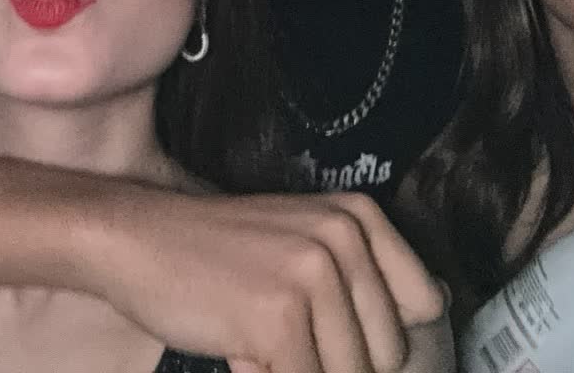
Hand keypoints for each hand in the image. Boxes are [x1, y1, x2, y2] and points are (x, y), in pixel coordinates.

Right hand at [93, 186, 447, 372]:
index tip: (332, 334)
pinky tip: (240, 350)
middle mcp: (346, 237)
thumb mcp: (307, 238)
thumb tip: (436, 307)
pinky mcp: (280, 317)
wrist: (137, 240)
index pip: (424, 305)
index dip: (380, 337)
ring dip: (299, 371)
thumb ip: (365, 272)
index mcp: (361, 216)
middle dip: (336, 362)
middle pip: (388, 352)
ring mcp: (314, 274)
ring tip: (258, 339)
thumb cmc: (219, 252)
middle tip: (280, 335)